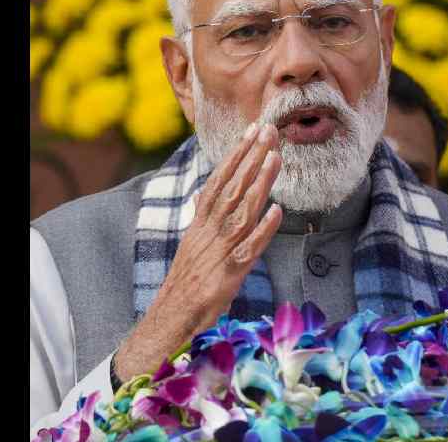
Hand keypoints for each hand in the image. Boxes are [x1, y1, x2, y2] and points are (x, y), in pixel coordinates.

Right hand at [115, 122, 282, 380]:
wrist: (170, 317)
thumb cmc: (184, 280)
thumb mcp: (189, 243)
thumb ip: (198, 217)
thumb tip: (199, 195)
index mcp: (201, 222)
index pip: (219, 179)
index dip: (236, 154)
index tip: (252, 130)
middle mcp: (209, 230)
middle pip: (232, 187)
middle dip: (251, 156)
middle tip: (268, 129)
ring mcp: (219, 250)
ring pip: (241, 210)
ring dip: (259, 182)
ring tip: (275, 157)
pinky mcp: (229, 273)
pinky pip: (249, 248)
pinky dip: (263, 229)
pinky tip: (277, 210)